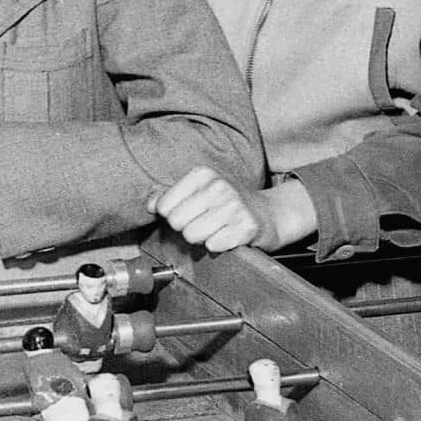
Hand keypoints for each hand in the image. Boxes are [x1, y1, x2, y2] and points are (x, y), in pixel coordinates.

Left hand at [149, 169, 314, 253]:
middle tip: (204, 223)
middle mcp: (218, 186)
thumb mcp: (198, 191)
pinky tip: (229, 236)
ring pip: (192, 236)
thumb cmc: (228, 203)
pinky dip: (219, 246)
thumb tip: (149, 204)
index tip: (189, 213)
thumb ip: (168, 195)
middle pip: (176, 222)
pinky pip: (213, 246)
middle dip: (186, 228)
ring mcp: (234, 205)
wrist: (270, 214)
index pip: (164, 205)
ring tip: (216, 229)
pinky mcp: (246, 226)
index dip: (172, 215)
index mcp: (202, 173)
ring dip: (202, 238)